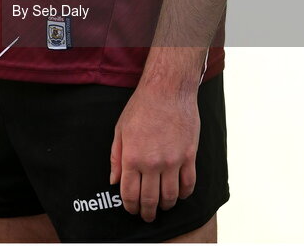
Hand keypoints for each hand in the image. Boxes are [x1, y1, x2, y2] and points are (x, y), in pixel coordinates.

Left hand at [109, 83, 199, 222]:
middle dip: (147, 212)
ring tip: (163, 206)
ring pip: (170, 197)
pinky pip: (188, 184)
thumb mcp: (120, 129)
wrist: (168, 89)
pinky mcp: (189, 156)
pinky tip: (179, 193)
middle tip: (147, 215)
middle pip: (150, 200)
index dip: (130, 207)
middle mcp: (152, 162)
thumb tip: (114, 180)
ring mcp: (173, 161)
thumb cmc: (142, 106)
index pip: (130, 194)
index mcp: (133, 156)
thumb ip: (116, 157)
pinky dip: (183, 194)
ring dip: (165, 206)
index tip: (132, 209)